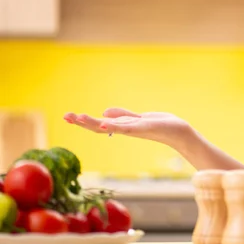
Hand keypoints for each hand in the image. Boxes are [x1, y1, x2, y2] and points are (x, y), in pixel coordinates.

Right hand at [63, 108, 191, 145]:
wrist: (178, 132)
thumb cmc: (159, 125)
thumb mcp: (138, 118)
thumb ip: (122, 115)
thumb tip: (104, 112)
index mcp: (123, 127)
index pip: (99, 124)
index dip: (83, 121)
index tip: (68, 116)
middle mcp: (125, 129)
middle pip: (100, 127)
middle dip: (83, 122)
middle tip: (65, 117)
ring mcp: (133, 129)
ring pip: (110, 127)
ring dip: (93, 122)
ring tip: (78, 118)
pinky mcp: (143, 128)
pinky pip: (127, 127)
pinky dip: (115, 125)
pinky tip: (104, 122)